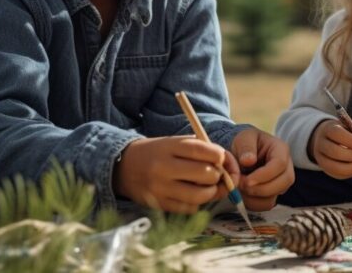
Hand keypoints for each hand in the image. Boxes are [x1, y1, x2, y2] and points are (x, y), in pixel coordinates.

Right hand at [113, 135, 239, 213]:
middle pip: (206, 175)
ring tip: (207, 186)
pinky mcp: (159, 204)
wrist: (123, 166)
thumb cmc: (158, 152)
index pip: (204, 151)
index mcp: (170, 146)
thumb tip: (228, 165)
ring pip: (201, 195)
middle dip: (217, 175)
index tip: (221, 158)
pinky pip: (190, 208)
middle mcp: (164, 167)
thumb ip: (201, 150)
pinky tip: (193, 194)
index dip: (221, 156)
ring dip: (211, 192)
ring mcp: (161, 188)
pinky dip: (197, 203)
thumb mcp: (175, 142)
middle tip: (214, 174)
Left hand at [231, 127, 295, 211]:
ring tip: (239, 188)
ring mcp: (280, 183)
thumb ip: (246, 147)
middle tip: (240, 184)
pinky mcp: (272, 194)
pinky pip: (265, 204)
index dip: (263, 175)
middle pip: (283, 183)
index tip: (246, 180)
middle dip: (260, 189)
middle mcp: (286, 168)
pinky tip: (242, 194)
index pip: (280, 164)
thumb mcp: (244, 138)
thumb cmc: (245, 142)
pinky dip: (252, 203)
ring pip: (274, 197)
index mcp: (281, 150)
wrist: (243, 151)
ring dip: (253, 197)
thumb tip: (248, 161)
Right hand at [310, 119, 351, 179]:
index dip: (350, 140)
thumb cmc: (343, 132)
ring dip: (348, 168)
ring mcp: (320, 156)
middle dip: (350, 155)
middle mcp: (321, 143)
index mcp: (328, 129)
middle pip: (332, 151)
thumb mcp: (349, 127)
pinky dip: (346, 174)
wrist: (327, 138)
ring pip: (331, 165)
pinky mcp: (323, 167)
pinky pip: (333, 173)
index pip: (337, 133)